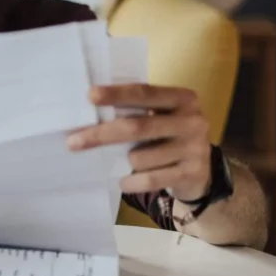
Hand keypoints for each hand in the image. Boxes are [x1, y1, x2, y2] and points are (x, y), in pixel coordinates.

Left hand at [67, 84, 211, 200]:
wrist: (202, 172)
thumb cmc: (168, 137)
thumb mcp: (160, 117)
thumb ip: (135, 112)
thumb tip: (89, 115)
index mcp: (182, 99)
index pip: (145, 92)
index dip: (116, 94)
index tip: (89, 96)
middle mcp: (192, 121)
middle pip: (137, 126)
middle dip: (101, 134)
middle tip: (72, 141)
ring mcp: (195, 148)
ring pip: (140, 157)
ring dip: (123, 162)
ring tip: (124, 163)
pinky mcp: (193, 173)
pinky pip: (150, 179)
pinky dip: (131, 182)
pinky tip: (123, 182)